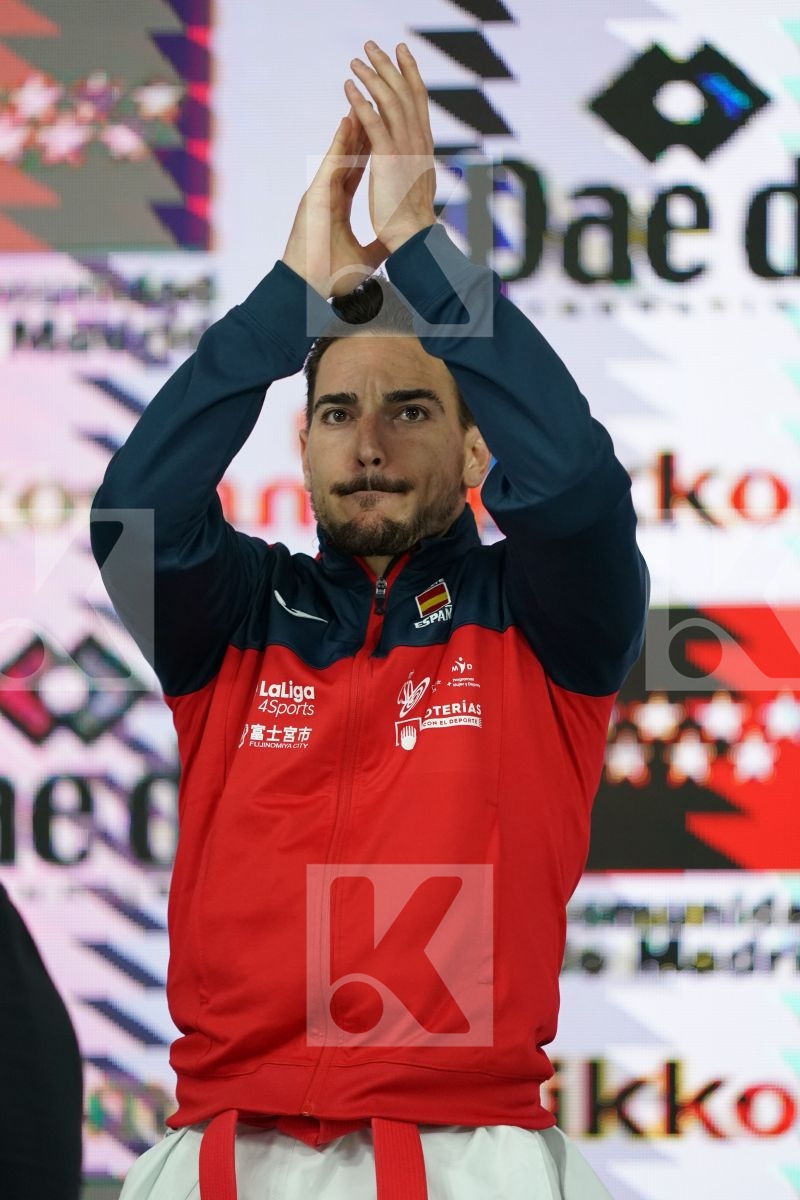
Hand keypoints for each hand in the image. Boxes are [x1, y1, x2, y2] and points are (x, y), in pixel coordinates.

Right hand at [282, 105, 387, 297]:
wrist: (307, 289)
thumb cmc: (330, 279)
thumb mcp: (365, 259)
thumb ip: (379, 245)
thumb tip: (397, 243)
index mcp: (339, 207)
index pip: (357, 172)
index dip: (369, 152)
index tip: (382, 134)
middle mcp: (329, 194)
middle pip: (349, 156)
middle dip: (362, 131)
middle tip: (375, 106)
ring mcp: (321, 192)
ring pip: (340, 153)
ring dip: (352, 128)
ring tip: (363, 102)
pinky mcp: (315, 194)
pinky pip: (331, 161)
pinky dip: (340, 141)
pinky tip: (348, 120)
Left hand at [345, 41, 436, 254]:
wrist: (414, 238)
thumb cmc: (415, 223)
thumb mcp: (418, 190)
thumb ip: (416, 172)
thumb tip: (416, 168)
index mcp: (424, 147)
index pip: (418, 102)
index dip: (410, 76)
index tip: (402, 55)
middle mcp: (418, 141)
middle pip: (405, 93)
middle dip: (391, 66)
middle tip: (375, 45)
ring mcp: (405, 148)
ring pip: (390, 101)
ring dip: (373, 77)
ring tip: (356, 60)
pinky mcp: (389, 157)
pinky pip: (374, 122)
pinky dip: (361, 102)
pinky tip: (349, 87)